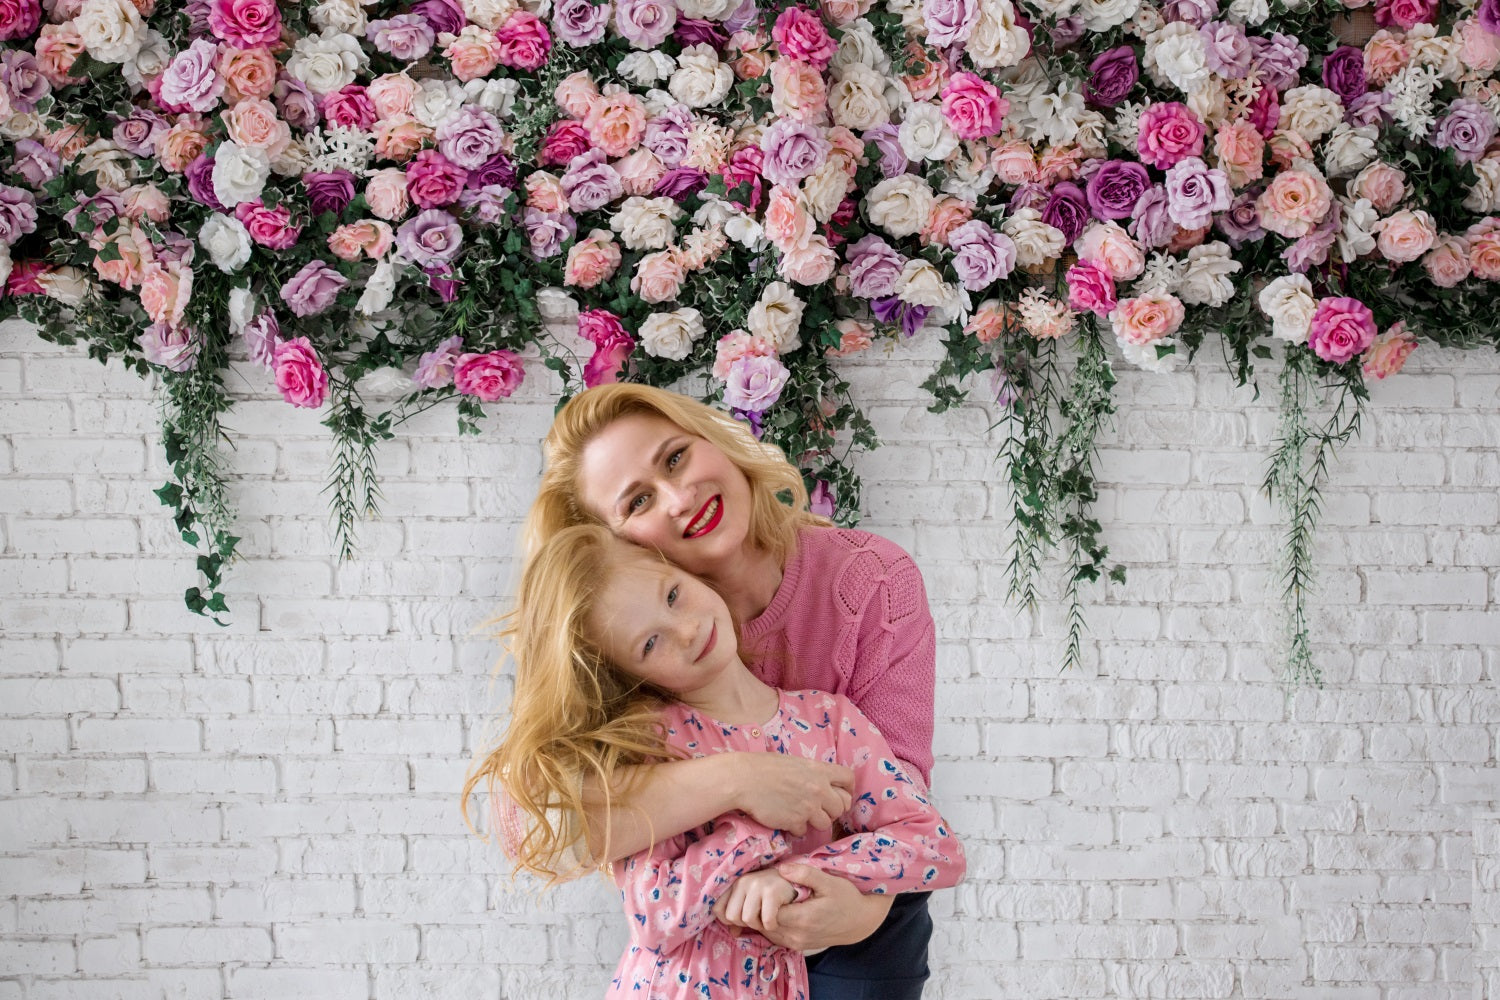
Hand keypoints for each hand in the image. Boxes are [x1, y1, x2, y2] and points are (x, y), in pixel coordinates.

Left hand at [714, 869, 798, 933]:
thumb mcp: (758, 901)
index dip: (730, 921)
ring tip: (769, 917)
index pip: (718, 908)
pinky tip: (778, 918)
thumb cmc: (780, 894)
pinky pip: (765, 920)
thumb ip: (742, 914)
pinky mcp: (772, 892)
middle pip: (731, 916)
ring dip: (760, 925)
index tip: (744, 920)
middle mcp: (745, 881)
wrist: (806, 885)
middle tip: (760, 917)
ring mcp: (758, 885)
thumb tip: (733, 932)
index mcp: (738, 883)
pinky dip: (772, 926)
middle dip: (746, 923)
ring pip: (747, 919)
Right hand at [734, 755, 854, 836]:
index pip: (848, 779)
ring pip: (826, 823)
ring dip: (814, 821)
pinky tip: (785, 819)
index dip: (847, 789)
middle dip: (831, 809)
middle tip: (818, 808)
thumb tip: (823, 784)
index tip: (840, 794)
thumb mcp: (795, 763)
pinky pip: (804, 831)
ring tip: (800, 814)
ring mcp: (808, 807)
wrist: (744, 780)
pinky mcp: (796, 822)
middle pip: (842, 806)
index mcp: (820, 770)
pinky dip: (796, 828)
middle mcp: (819, 789)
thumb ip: (813, 774)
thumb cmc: (764, 767)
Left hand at [757, 864, 893, 950]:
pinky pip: (776, 937)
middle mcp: (798, 935)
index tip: (768, 885)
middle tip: (765, 891)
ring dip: (765, 917)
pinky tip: (778, 911)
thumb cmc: (846, 898)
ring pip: (768, 932)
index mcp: (803, 918)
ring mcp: (798, 943)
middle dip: (762, 908)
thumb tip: (781, 869)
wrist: (861, 922)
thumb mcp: (829, 881)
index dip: (764, 898)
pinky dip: (773, 925)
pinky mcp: (799, 947)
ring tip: (770, 900)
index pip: (768, 912)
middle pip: (765, 924)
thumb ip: (804, 874)